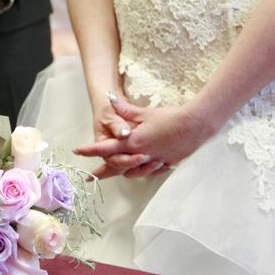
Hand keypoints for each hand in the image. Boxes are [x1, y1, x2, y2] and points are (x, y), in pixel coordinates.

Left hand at [76, 97, 217, 178]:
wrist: (197, 125)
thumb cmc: (171, 117)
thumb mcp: (145, 113)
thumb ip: (125, 109)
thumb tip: (109, 98)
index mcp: (133, 142)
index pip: (106, 148)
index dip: (90, 150)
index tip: (77, 152)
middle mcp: (141, 155)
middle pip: (117, 167)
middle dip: (103, 171)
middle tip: (91, 176)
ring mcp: (155, 161)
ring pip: (134, 172)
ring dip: (122, 172)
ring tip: (114, 174)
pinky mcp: (167, 163)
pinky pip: (151, 171)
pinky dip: (142, 171)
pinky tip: (140, 169)